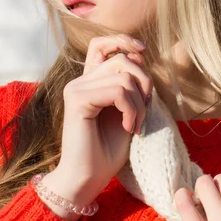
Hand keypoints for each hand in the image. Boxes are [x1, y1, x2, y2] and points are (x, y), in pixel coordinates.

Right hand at [50, 34, 152, 203]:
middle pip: (123, 60)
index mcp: (90, 82)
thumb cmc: (107, 151)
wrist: (88, 179)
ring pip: (124, 76)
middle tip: (143, 113)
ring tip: (135, 125)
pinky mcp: (77, 100)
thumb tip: (140, 57)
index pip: (101, 44)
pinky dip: (131, 110)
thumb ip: (131, 87)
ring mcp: (76, 89)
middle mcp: (80, 81)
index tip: (142, 51)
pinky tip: (129, 129)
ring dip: (139, 104)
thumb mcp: (127, 112)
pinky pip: (118, 91)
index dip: (123, 41)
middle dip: (144, 84)